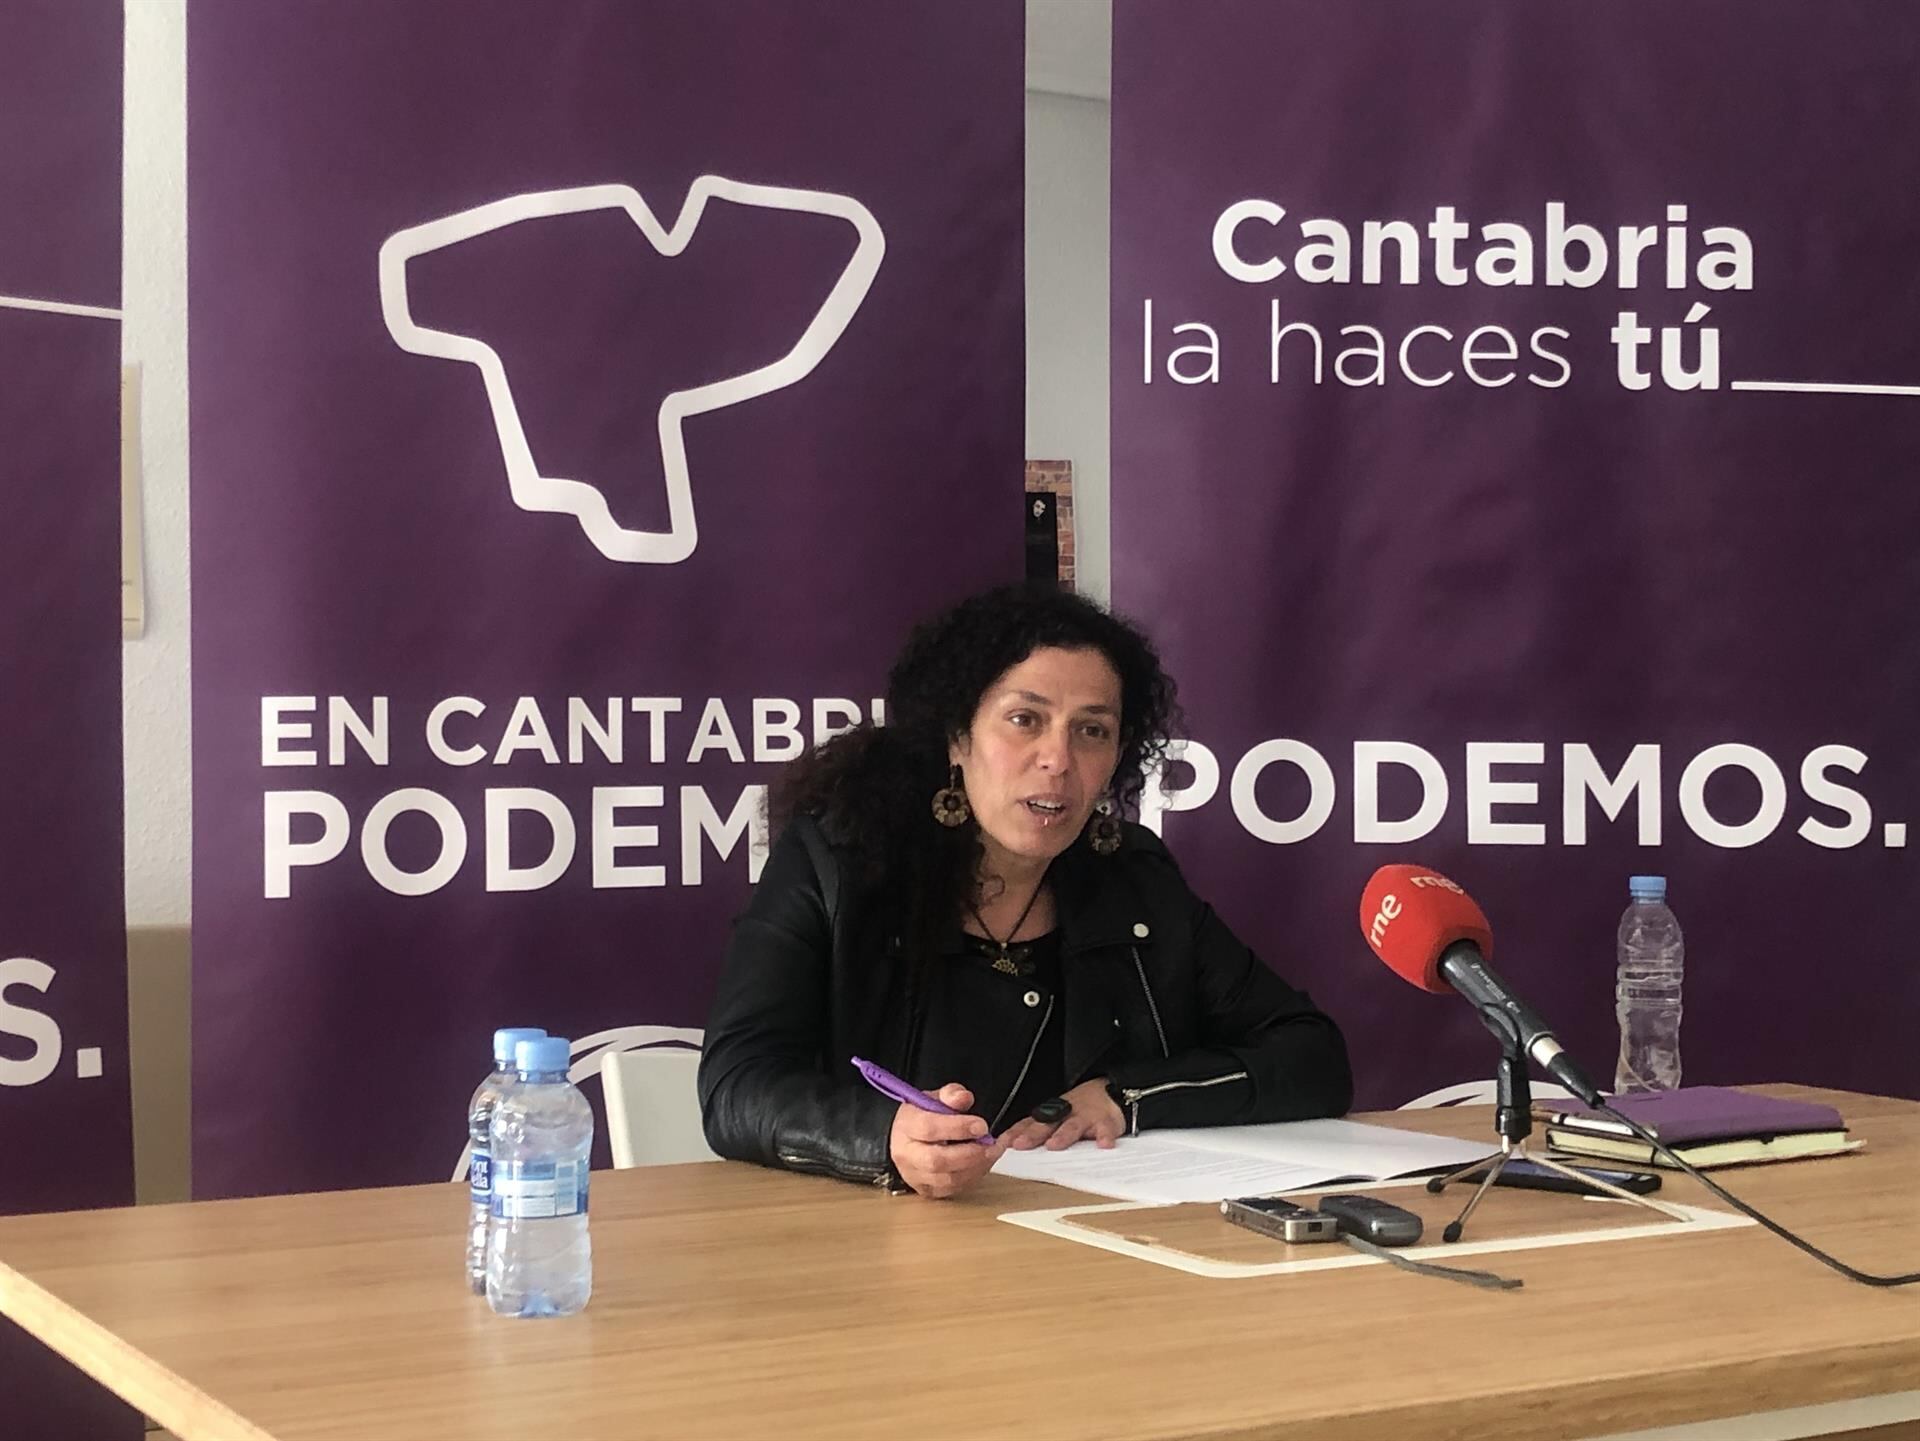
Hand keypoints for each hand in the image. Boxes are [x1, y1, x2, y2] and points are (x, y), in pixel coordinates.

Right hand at [889, 1084, 1004, 1199]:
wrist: (908, 1140)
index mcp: (906, 1125)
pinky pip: (954, 1189)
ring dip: (977, 1166)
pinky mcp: (928, 1191)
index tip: (981, 1126)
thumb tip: (963, 1098)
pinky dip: (974, 1176)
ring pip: (948, 1179)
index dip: (958, 1128)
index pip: (929, 1128)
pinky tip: (983, 1162)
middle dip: (971, 1153)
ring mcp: (916, 1176)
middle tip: (992, 1143)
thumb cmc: (922, 1117)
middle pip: (937, 1161)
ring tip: (993, 1150)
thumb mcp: (935, 1097)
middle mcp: (907, 1155)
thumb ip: (950, 1094)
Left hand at [1000, 1078, 1125, 1151]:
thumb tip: (1009, 1148)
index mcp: (1050, 1115)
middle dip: (1032, 1135)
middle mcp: (1064, 1114)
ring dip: (1063, 1135)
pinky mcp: (1106, 1121)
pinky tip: (1104, 1145)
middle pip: (1046, 1124)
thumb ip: (1037, 1131)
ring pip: (1072, 1126)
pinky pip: (1106, 1129)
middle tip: (1019, 1145)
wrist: (1112, 1090)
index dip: (1012, 1135)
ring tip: (1054, 1145)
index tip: (998, 1147)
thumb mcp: (1056, 1117)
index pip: (1027, 1125)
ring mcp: (1085, 1116)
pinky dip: (1105, 1136)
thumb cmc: (1080, 1110)